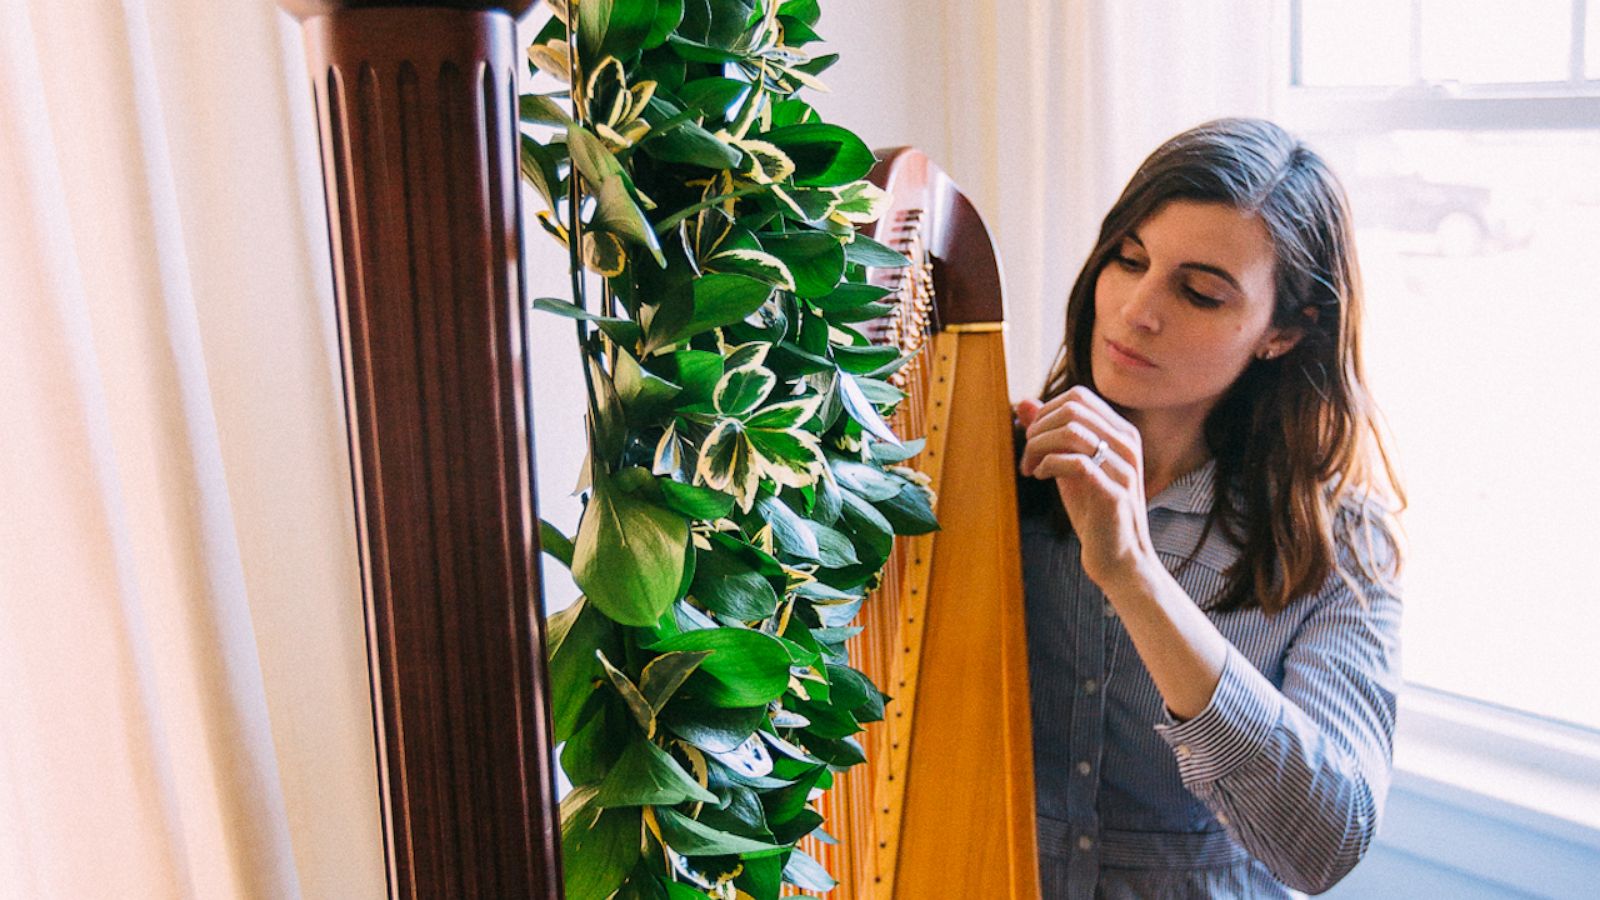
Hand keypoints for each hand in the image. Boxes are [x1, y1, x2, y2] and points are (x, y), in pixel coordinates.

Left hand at [1017, 386, 1156, 595]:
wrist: (1118, 557)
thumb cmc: (1092, 510)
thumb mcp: (1067, 465)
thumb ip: (1050, 434)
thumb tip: (1023, 402)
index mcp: (1120, 432)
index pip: (1078, 397)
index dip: (1045, 412)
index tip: (1031, 438)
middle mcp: (1127, 443)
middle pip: (1072, 409)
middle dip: (1038, 428)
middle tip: (1027, 454)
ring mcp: (1123, 467)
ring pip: (1071, 431)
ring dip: (1038, 446)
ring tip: (1030, 467)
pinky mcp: (1114, 493)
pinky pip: (1076, 463)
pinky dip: (1049, 464)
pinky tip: (1040, 476)